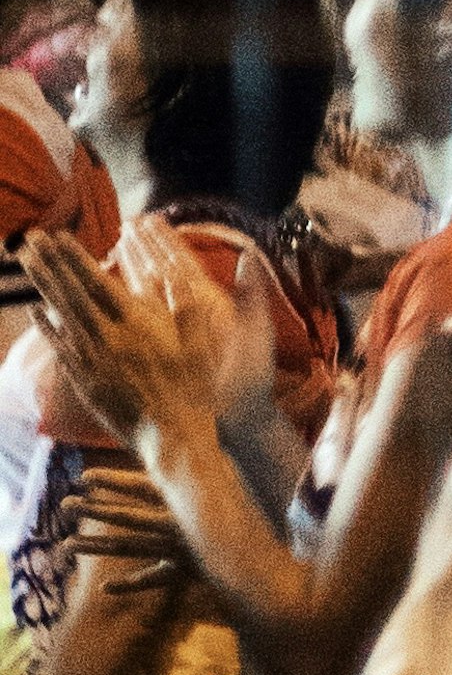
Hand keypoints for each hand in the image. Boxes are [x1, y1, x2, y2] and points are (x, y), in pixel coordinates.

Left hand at [27, 225, 223, 459]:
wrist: (171, 438)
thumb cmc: (192, 391)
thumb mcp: (201, 344)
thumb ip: (185, 307)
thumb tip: (174, 273)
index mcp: (135, 325)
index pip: (97, 282)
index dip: (75, 258)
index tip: (58, 237)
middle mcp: (107, 338)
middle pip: (71, 293)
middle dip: (50, 264)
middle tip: (31, 239)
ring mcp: (91, 361)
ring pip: (60, 315)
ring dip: (42, 287)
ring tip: (26, 263)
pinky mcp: (85, 381)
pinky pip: (60, 347)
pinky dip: (46, 326)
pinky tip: (35, 310)